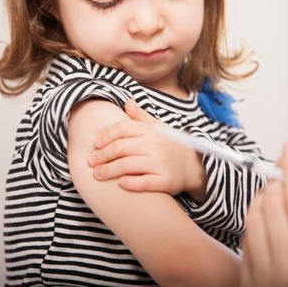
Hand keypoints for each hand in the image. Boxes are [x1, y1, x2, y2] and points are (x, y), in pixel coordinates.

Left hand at [88, 99, 206, 200]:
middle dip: (102, 155)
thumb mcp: (160, 128)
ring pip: (127, 166)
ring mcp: (161, 163)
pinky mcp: (166, 181)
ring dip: (108, 171)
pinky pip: (143, 183)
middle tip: (90, 162)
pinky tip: (120, 184)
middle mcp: (155, 145)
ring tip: (97, 175)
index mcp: (152, 131)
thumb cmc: (172, 146)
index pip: (123, 129)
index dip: (106, 136)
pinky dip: (130, 183)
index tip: (95, 144)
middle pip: (120, 148)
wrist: (196, 166)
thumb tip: (128, 102)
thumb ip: (141, 117)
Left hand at [240, 142, 287, 286]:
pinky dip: (253, 221)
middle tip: (286, 168)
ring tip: (277, 191)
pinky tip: (267, 219)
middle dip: (279, 179)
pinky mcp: (247, 285)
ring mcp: (263, 280)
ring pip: (254, 219)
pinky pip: (245, 241)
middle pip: (274, 206)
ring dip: (263, 197)